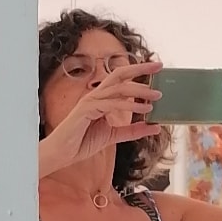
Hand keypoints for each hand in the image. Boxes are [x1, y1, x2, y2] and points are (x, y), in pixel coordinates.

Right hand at [39, 63, 162, 174]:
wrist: (62, 153)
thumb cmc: (81, 143)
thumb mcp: (113, 136)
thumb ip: (132, 131)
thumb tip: (155, 127)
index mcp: (101, 98)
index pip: (121, 78)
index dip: (138, 71)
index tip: (156, 68)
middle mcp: (95, 95)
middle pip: (119, 74)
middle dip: (140, 69)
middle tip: (159, 66)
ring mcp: (90, 101)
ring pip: (118, 88)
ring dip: (140, 90)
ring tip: (157, 96)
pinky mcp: (87, 110)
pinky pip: (111, 104)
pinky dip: (130, 105)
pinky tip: (145, 110)